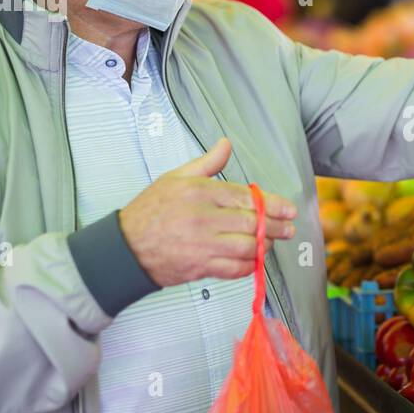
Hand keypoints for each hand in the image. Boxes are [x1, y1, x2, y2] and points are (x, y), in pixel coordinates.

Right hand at [119, 138, 296, 286]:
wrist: (124, 248)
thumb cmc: (150, 212)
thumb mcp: (175, 178)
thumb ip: (207, 163)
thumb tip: (226, 144)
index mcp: (200, 193)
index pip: (247, 198)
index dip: (273, 204)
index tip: (288, 209)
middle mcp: (204, 218)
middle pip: (252, 223)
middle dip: (276, 226)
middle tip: (289, 228)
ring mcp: (203, 245)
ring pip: (247, 246)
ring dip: (265, 245)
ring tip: (272, 242)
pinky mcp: (200, 267)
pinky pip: (234, 269)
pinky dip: (249, 265)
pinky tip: (253, 258)